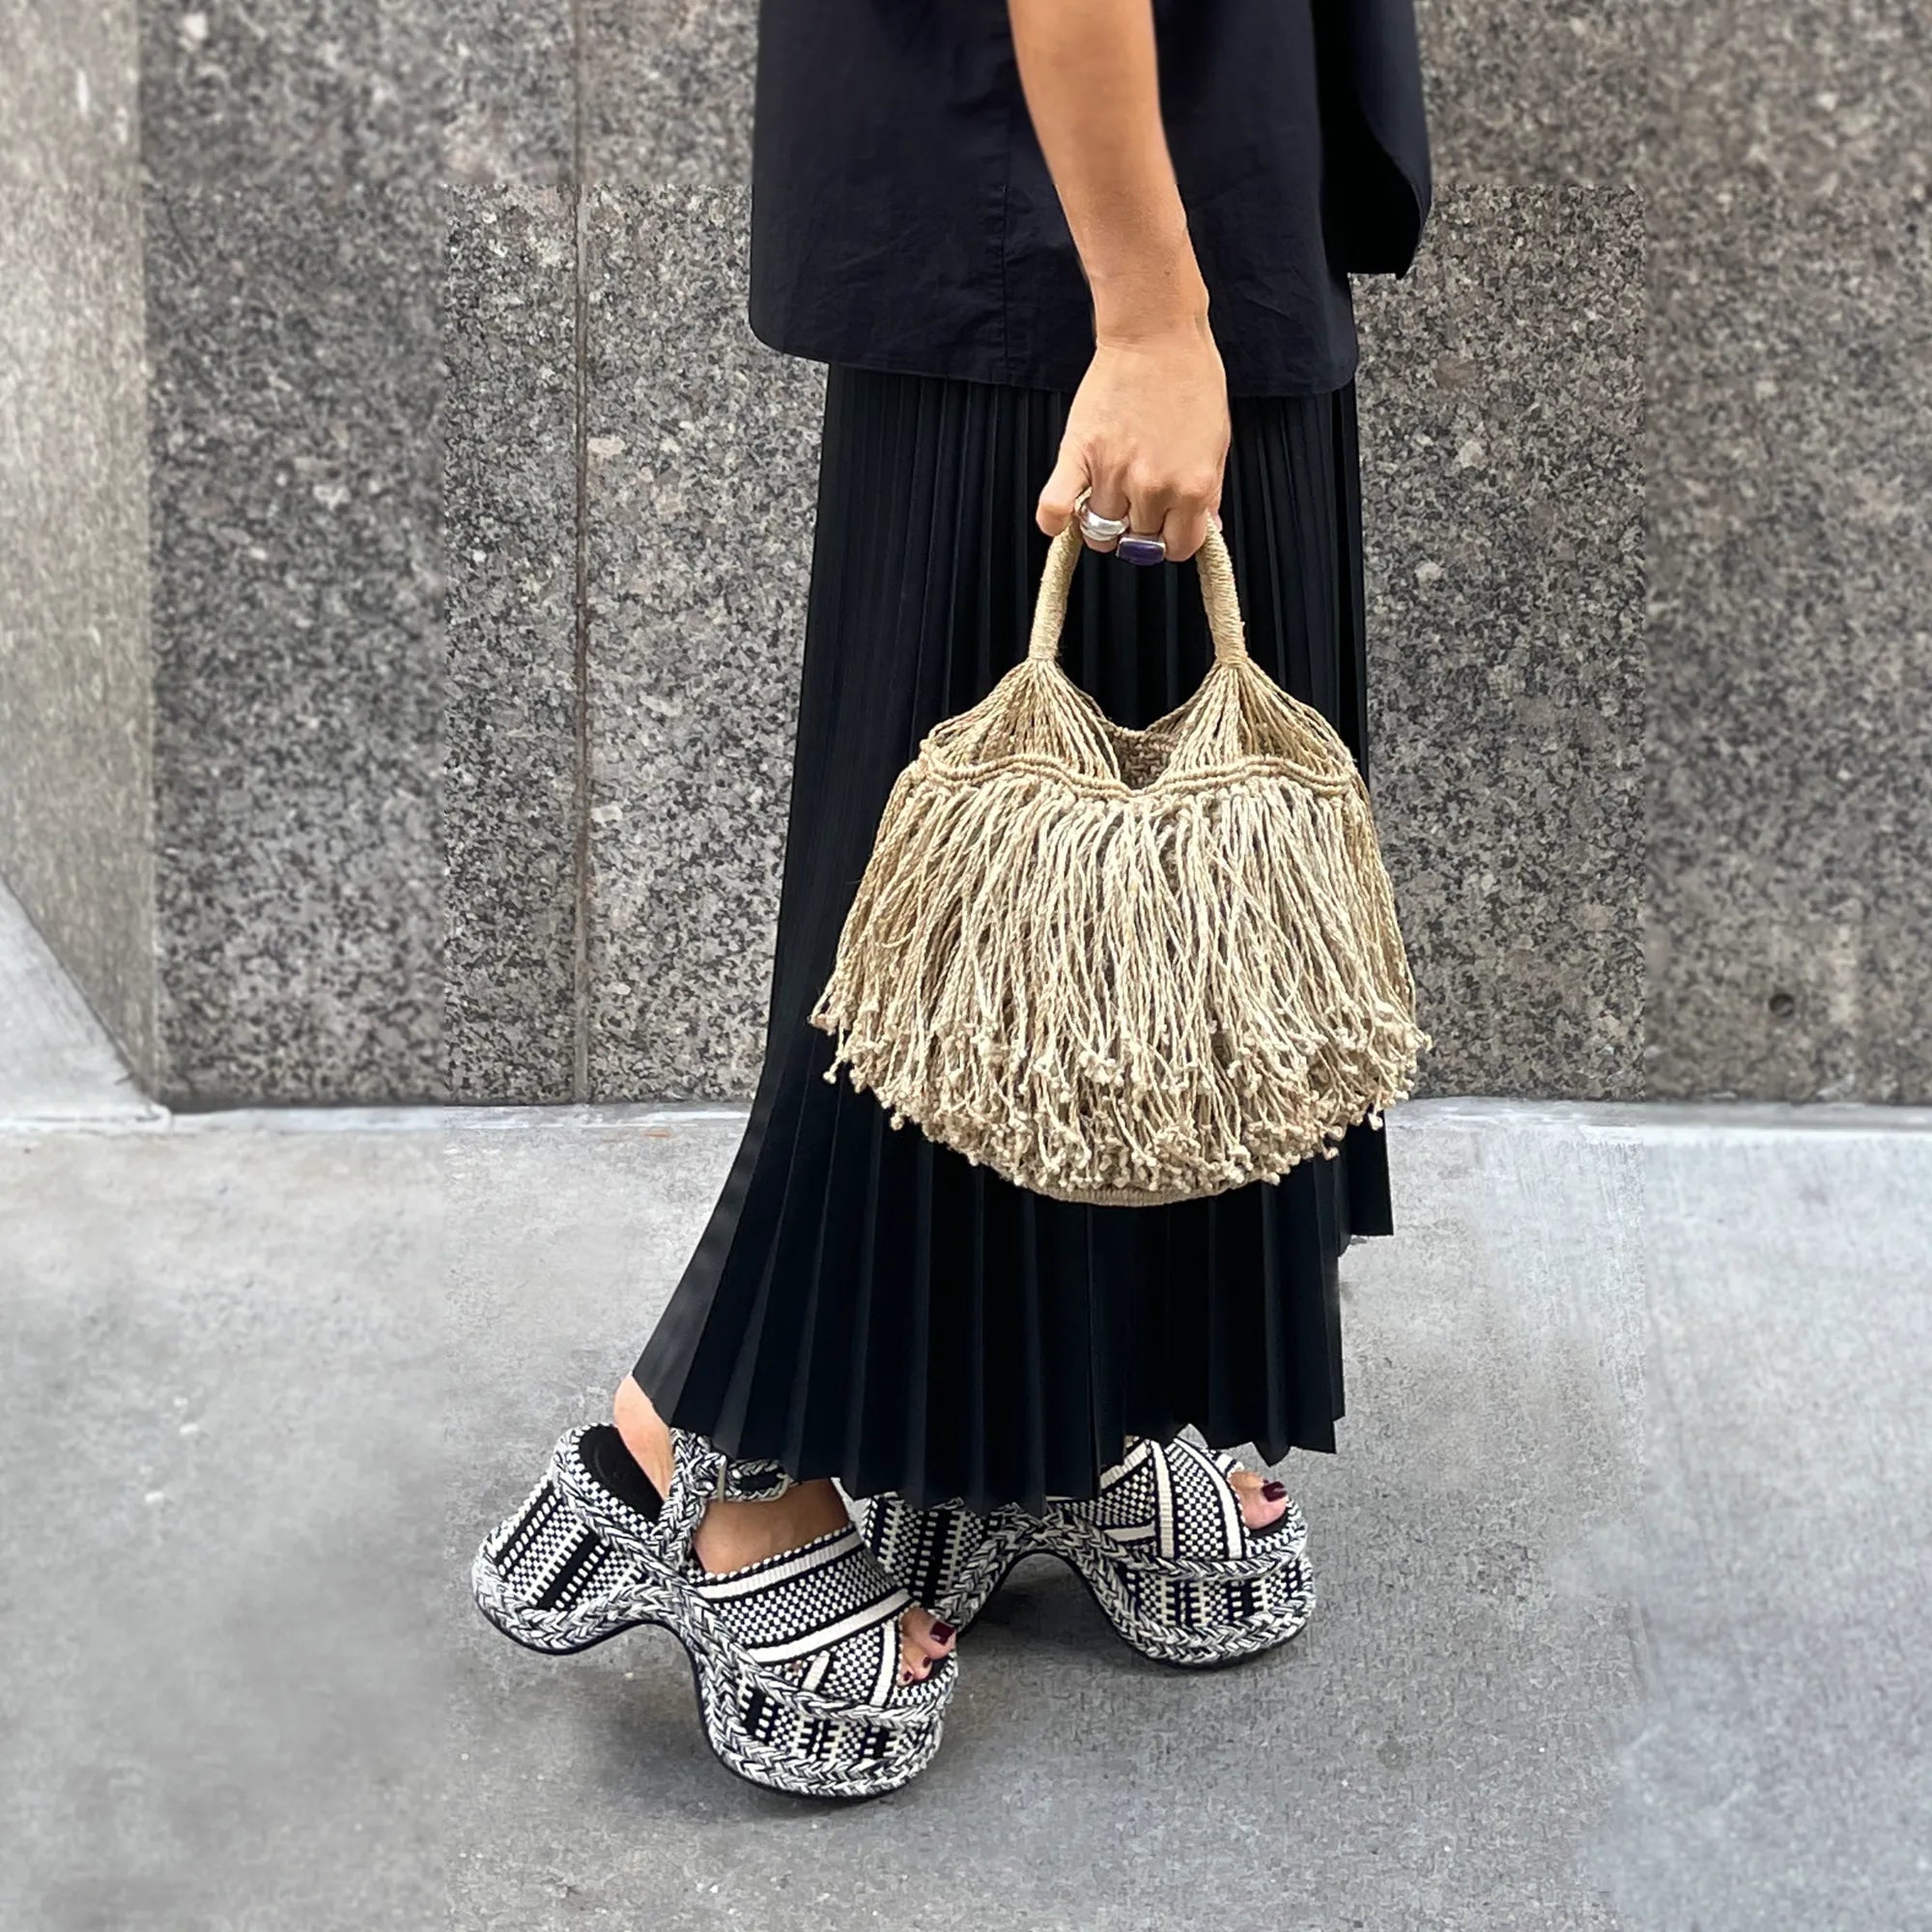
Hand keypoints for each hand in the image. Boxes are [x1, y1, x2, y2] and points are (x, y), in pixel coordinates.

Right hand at [1036, 315, 1230, 562]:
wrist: (1156, 334)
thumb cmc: (1190, 378)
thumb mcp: (1217, 442)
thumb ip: (1209, 493)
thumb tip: (1206, 529)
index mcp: (1193, 488)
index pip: (1178, 547)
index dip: (1172, 539)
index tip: (1166, 526)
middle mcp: (1153, 487)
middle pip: (1137, 544)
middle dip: (1138, 529)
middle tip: (1137, 503)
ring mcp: (1113, 472)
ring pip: (1100, 532)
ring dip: (1102, 523)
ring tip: (1107, 499)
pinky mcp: (1078, 454)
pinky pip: (1055, 507)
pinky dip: (1054, 519)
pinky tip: (1062, 516)